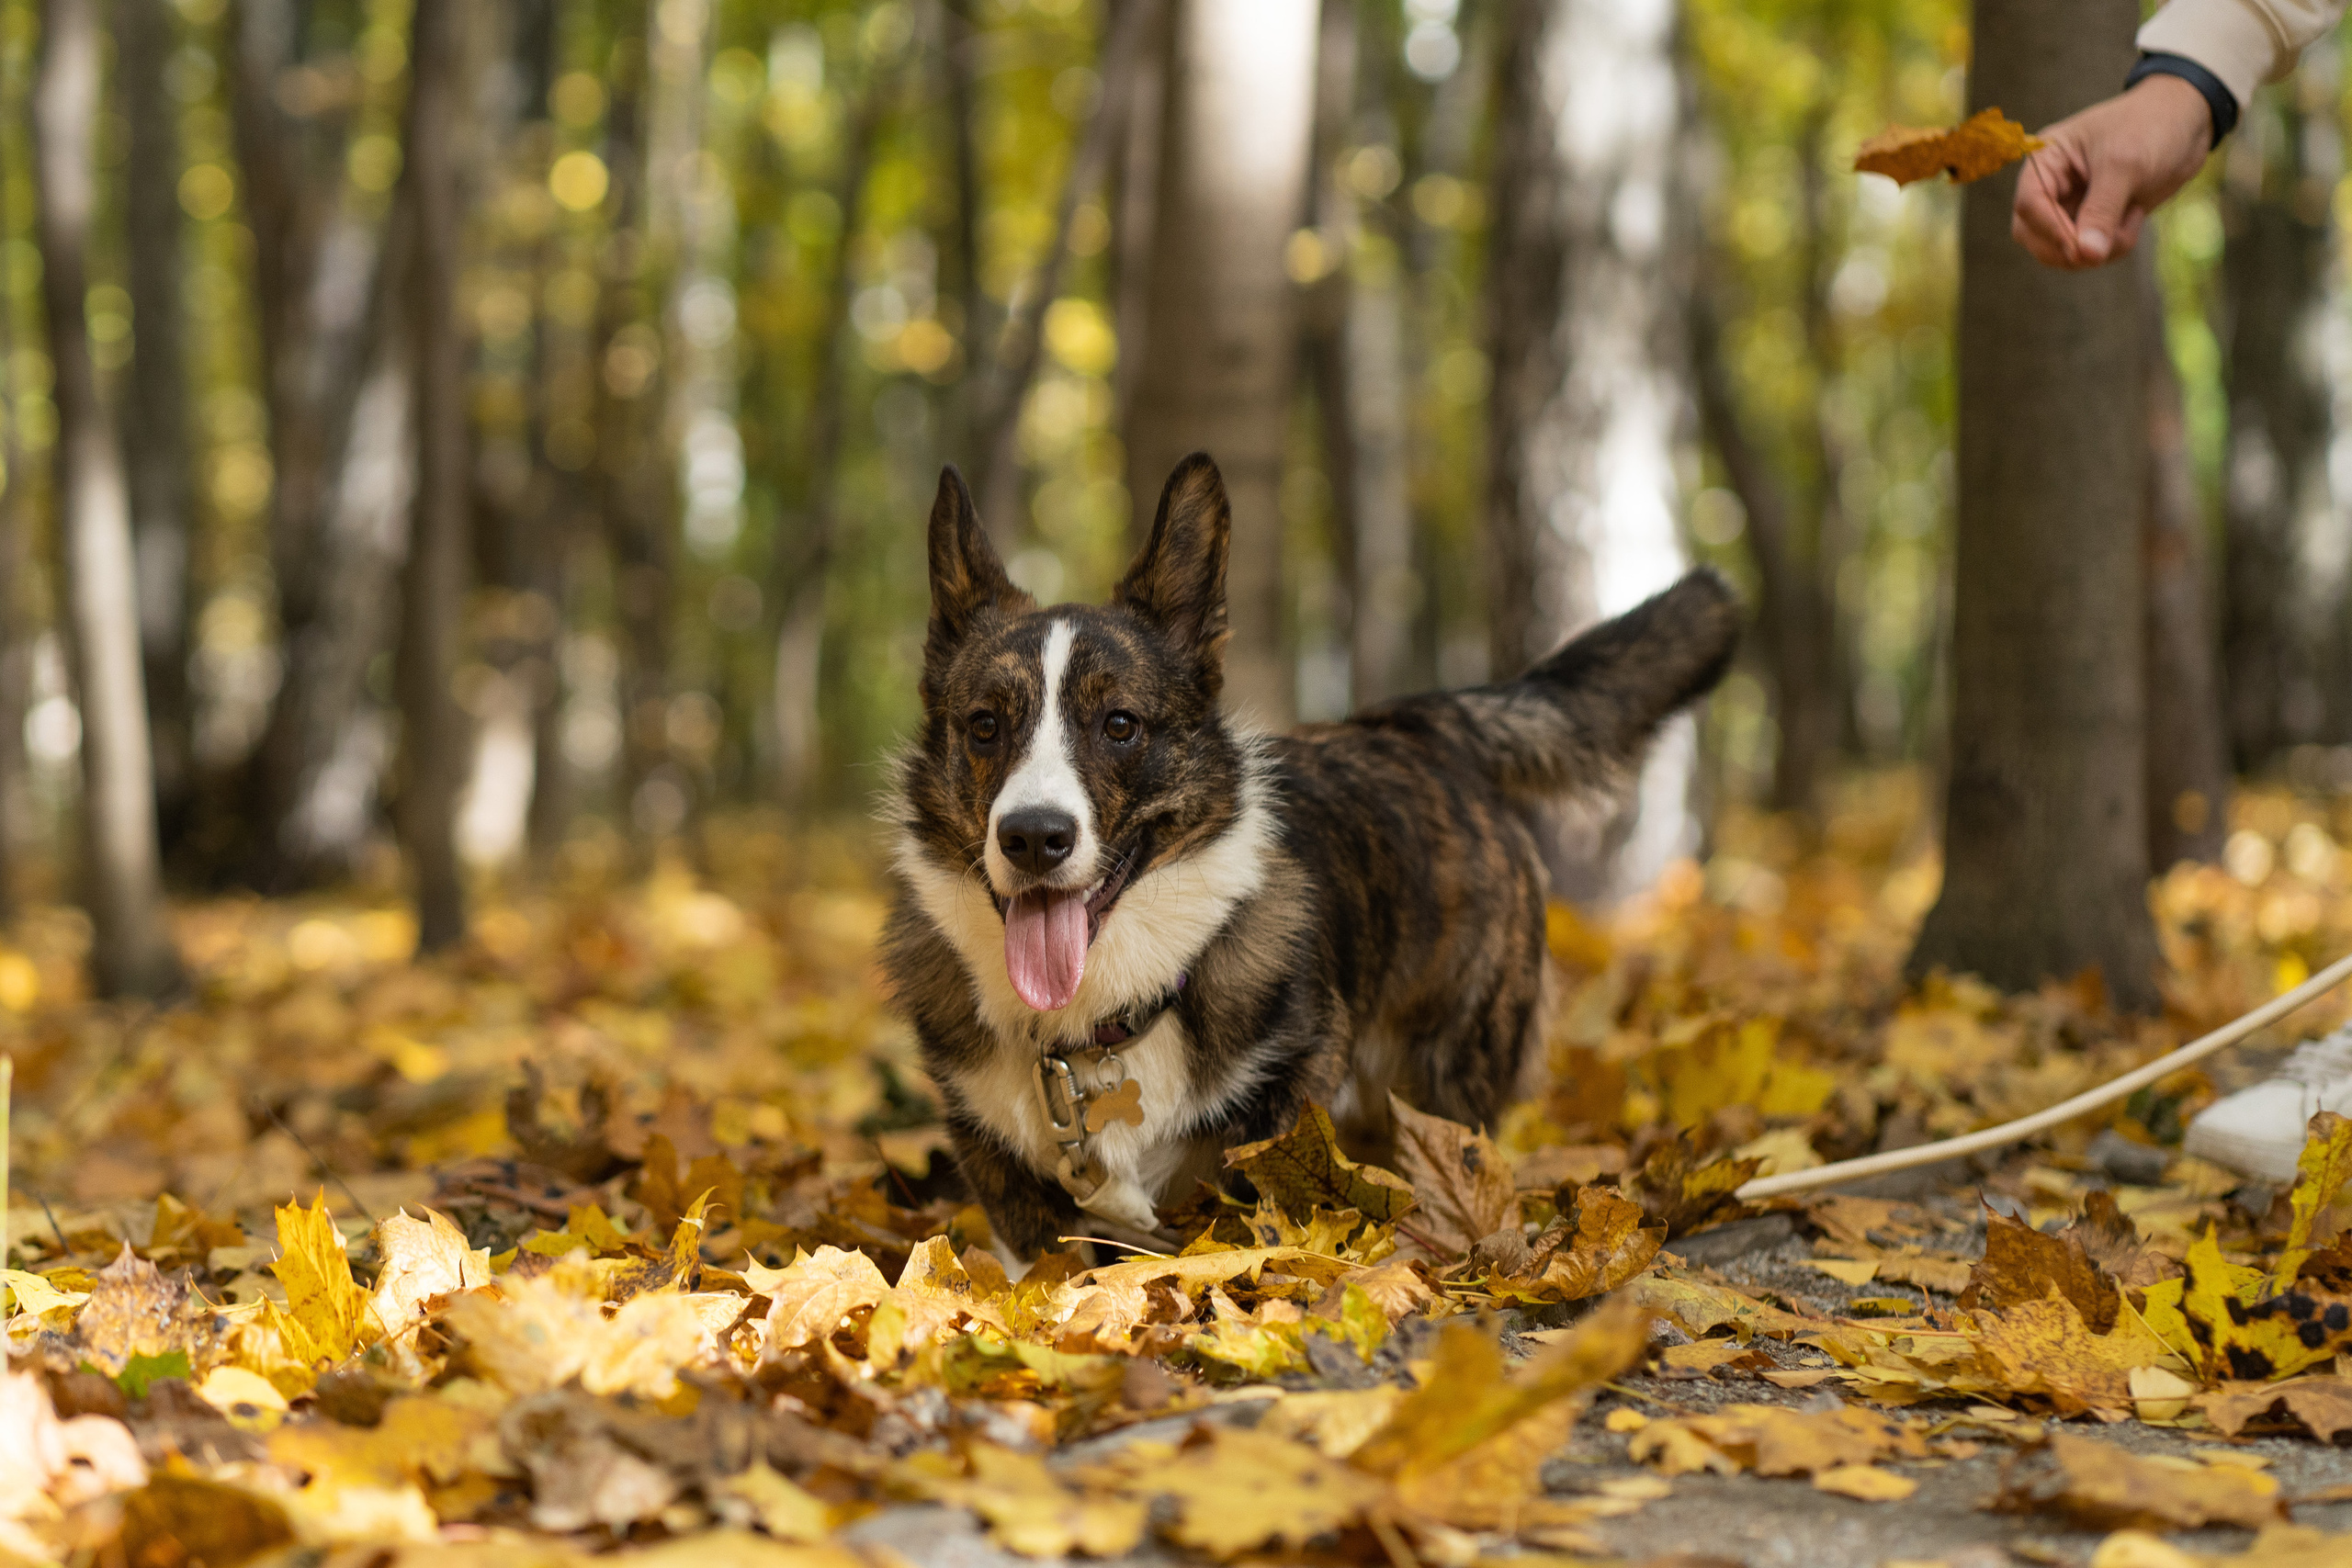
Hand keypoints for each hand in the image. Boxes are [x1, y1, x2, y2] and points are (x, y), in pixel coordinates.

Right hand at [2012, 74, 2212, 268]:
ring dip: (2092, 253)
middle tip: (2102, 250)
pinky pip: (2087, 251)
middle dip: (2068, 248)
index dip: (2050, 229)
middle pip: (2033, 234)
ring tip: (2130, 226)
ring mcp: (2071, 205)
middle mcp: (2052, 185)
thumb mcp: (2125, 165)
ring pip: (2059, 249)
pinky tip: (2133, 222)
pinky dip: (2109, 250)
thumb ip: (2103, 211)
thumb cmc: (2151, 126)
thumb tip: (2087, 255)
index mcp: (2048, 160)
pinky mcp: (2093, 220)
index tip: (2080, 248)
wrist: (2188, 121)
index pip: (2029, 203)